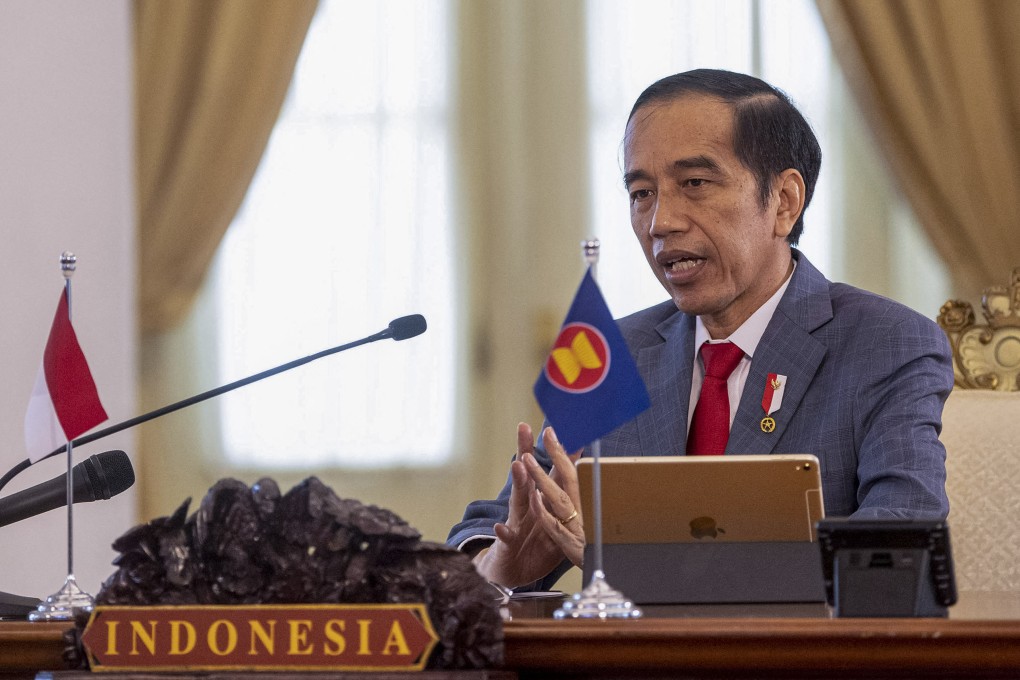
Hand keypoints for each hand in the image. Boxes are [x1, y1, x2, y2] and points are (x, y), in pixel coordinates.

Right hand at [474, 423, 583, 588]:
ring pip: (517, 501)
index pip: (545, 470)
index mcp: (538, 500)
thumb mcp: (553, 517)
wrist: (510, 571)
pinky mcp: (507, 543)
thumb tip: (580, 472)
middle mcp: (525, 506)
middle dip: (525, 451)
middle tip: (524, 429)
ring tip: (518, 466)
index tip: (555, 425)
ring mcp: (515, 523)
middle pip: (526, 475)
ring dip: (518, 482)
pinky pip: (506, 537)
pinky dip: (503, 532)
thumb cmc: (532, 543)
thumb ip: (563, 495)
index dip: (550, 450)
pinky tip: (501, 526)